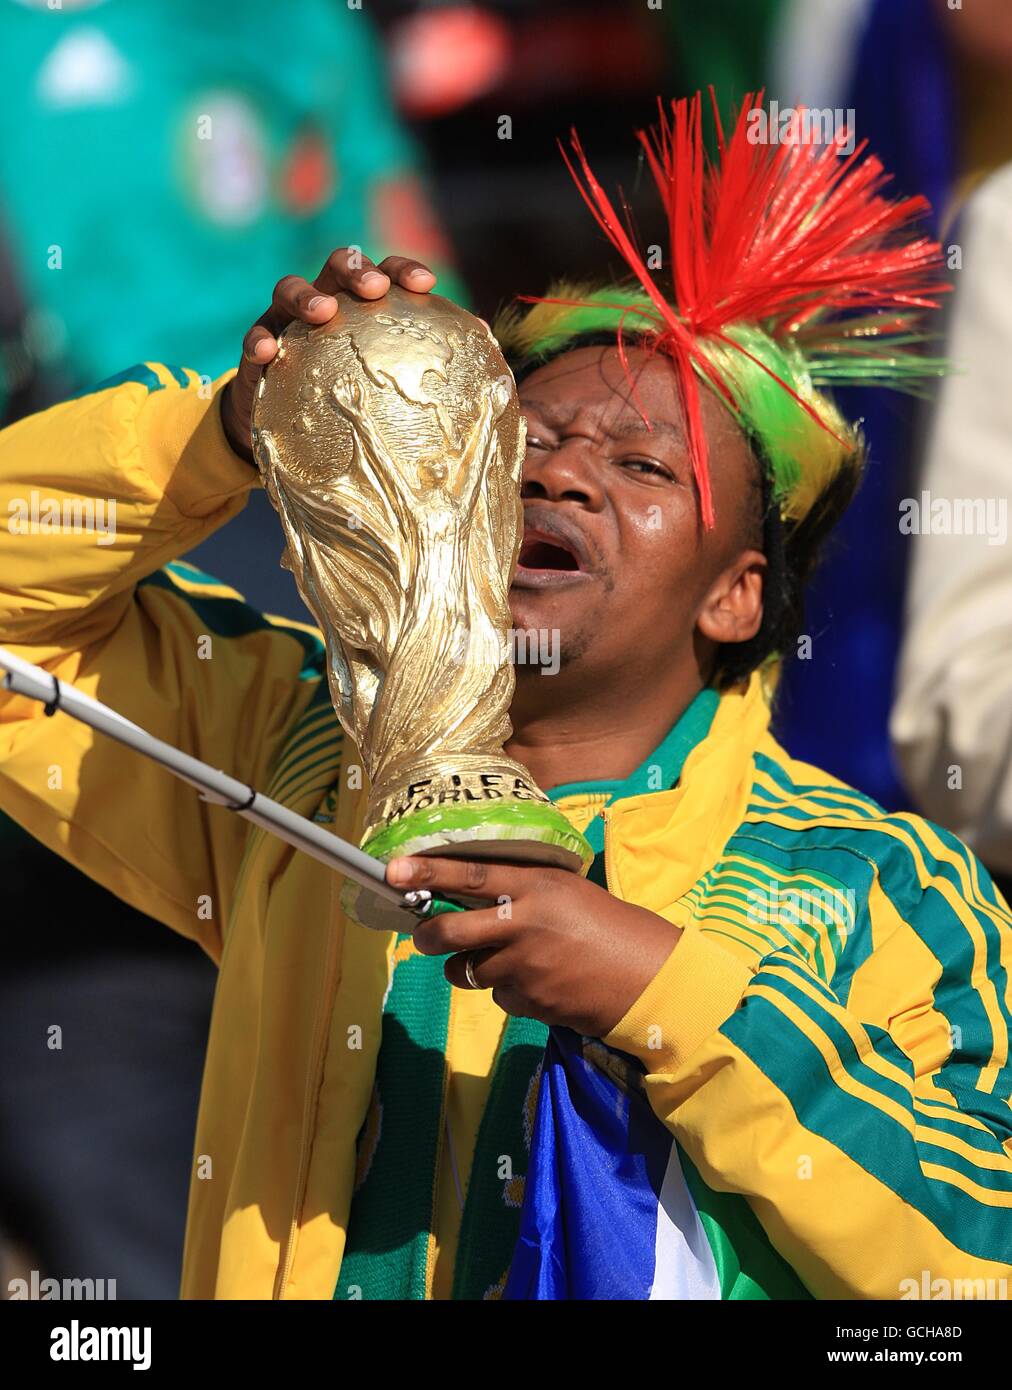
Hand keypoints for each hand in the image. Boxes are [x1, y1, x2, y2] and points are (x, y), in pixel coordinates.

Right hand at [221, 249, 436, 461]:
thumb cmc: (349, 393)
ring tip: (322, 312)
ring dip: (305, 296)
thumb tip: (486, 342)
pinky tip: (267, 352)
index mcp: (360, 305)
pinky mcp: (257, 350)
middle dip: (356, 270)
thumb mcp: (386, 380)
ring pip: (289, 289)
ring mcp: (286, 321)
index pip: (385, 274)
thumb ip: (427, 359)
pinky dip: (260, 340)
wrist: (289, 422)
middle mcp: (324, 301)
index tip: (426, 284)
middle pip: (337, 267)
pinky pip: (254, 338)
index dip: (404, 270)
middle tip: (374, 289)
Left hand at [386, 856, 682, 1036]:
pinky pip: (499, 998)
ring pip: (470, 970)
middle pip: (452, 930)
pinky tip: (541, 984)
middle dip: (428, 935)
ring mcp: (525, 966)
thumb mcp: (564, 892)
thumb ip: (519, 891)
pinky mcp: (529, 1001)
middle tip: (424, 935)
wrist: (647, 976)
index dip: (428, 871)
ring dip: (477, 968)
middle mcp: (524, 923)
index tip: (392, 870)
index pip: (470, 873)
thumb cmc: (606, 927)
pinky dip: (511, 993)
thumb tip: (466, 895)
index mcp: (535, 886)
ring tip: (513, 961)